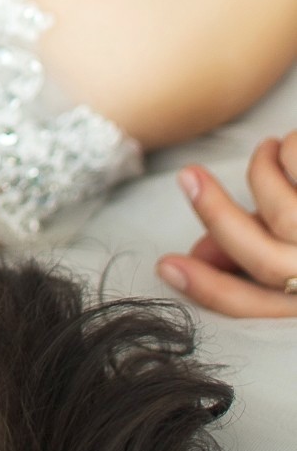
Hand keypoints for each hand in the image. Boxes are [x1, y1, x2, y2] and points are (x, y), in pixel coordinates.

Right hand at [157, 132, 296, 316]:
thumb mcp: (290, 244)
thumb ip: (252, 245)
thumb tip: (202, 252)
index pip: (251, 305)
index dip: (206, 288)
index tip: (166, 265)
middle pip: (262, 259)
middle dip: (216, 218)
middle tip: (188, 175)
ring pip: (282, 213)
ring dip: (264, 171)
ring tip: (270, 150)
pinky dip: (289, 151)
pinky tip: (288, 145)